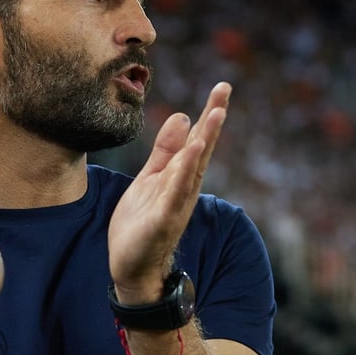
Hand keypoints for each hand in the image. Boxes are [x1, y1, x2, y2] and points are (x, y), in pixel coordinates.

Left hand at [109, 82, 229, 301]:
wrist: (131, 266)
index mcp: (180, 176)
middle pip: (201, 149)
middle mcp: (184, 188)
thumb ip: (165, 151)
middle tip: (224, 91)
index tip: (222, 88)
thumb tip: (182, 116)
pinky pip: (176, 192)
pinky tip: (192, 152)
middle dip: (212, 120)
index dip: (209, 114)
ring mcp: (176, 204)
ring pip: (193, 168)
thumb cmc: (141, 224)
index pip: (197, 141)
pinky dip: (185, 172)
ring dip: (204, 141)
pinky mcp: (163, 220)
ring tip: (214, 114)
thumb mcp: (150, 178)